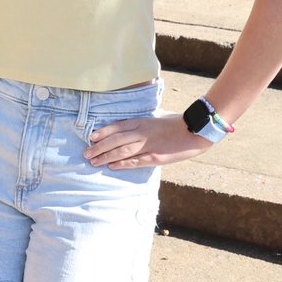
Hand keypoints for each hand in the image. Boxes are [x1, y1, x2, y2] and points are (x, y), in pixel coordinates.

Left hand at [83, 111, 211, 169]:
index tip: (91, 137)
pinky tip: (112, 166)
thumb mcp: (158, 115)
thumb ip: (146, 118)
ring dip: (106, 157)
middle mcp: (142, 132)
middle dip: (99, 147)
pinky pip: (136, 161)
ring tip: (94, 161)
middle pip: (116, 140)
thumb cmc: (177, 121)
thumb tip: (135, 120)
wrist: (195, 131)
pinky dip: (123, 164)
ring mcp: (149, 145)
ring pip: (122, 151)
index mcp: (142, 121)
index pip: (118, 126)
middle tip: (86, 153)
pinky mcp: (156, 157)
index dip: (103, 132)